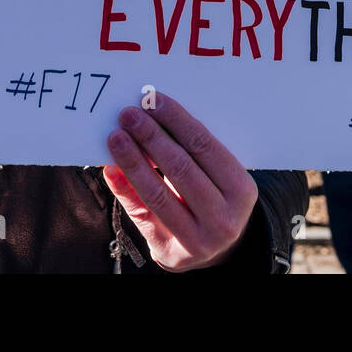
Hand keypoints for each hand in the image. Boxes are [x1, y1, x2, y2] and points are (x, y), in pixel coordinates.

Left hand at [104, 91, 258, 270]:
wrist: (212, 247)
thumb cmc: (213, 198)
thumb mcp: (218, 176)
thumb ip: (193, 151)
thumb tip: (154, 114)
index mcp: (240, 190)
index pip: (204, 146)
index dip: (176, 120)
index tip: (152, 99)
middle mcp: (223, 218)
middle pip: (181, 168)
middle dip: (151, 136)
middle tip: (129, 114)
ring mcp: (198, 240)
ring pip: (158, 194)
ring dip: (133, 161)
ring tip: (116, 136)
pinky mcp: (170, 252)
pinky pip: (141, 216)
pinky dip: (124, 190)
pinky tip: (111, 169)